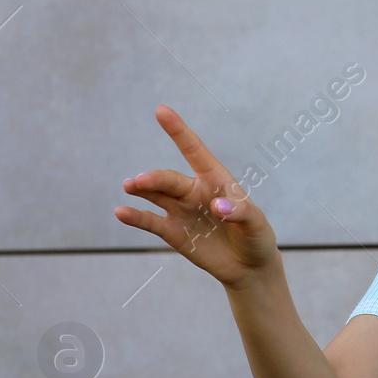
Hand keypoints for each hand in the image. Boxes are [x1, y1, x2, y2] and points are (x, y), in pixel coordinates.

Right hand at [113, 105, 280, 289]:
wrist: (248, 267)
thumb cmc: (256, 237)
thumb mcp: (256, 223)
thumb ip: (239, 212)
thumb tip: (216, 206)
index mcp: (217, 180)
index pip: (195, 150)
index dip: (179, 131)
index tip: (162, 110)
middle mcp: (194, 191)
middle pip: (170, 179)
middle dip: (155, 178)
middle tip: (139, 181)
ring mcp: (181, 210)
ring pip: (156, 195)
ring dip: (142, 189)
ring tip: (130, 185)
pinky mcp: (173, 232)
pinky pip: (150, 221)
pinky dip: (135, 217)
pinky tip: (121, 212)